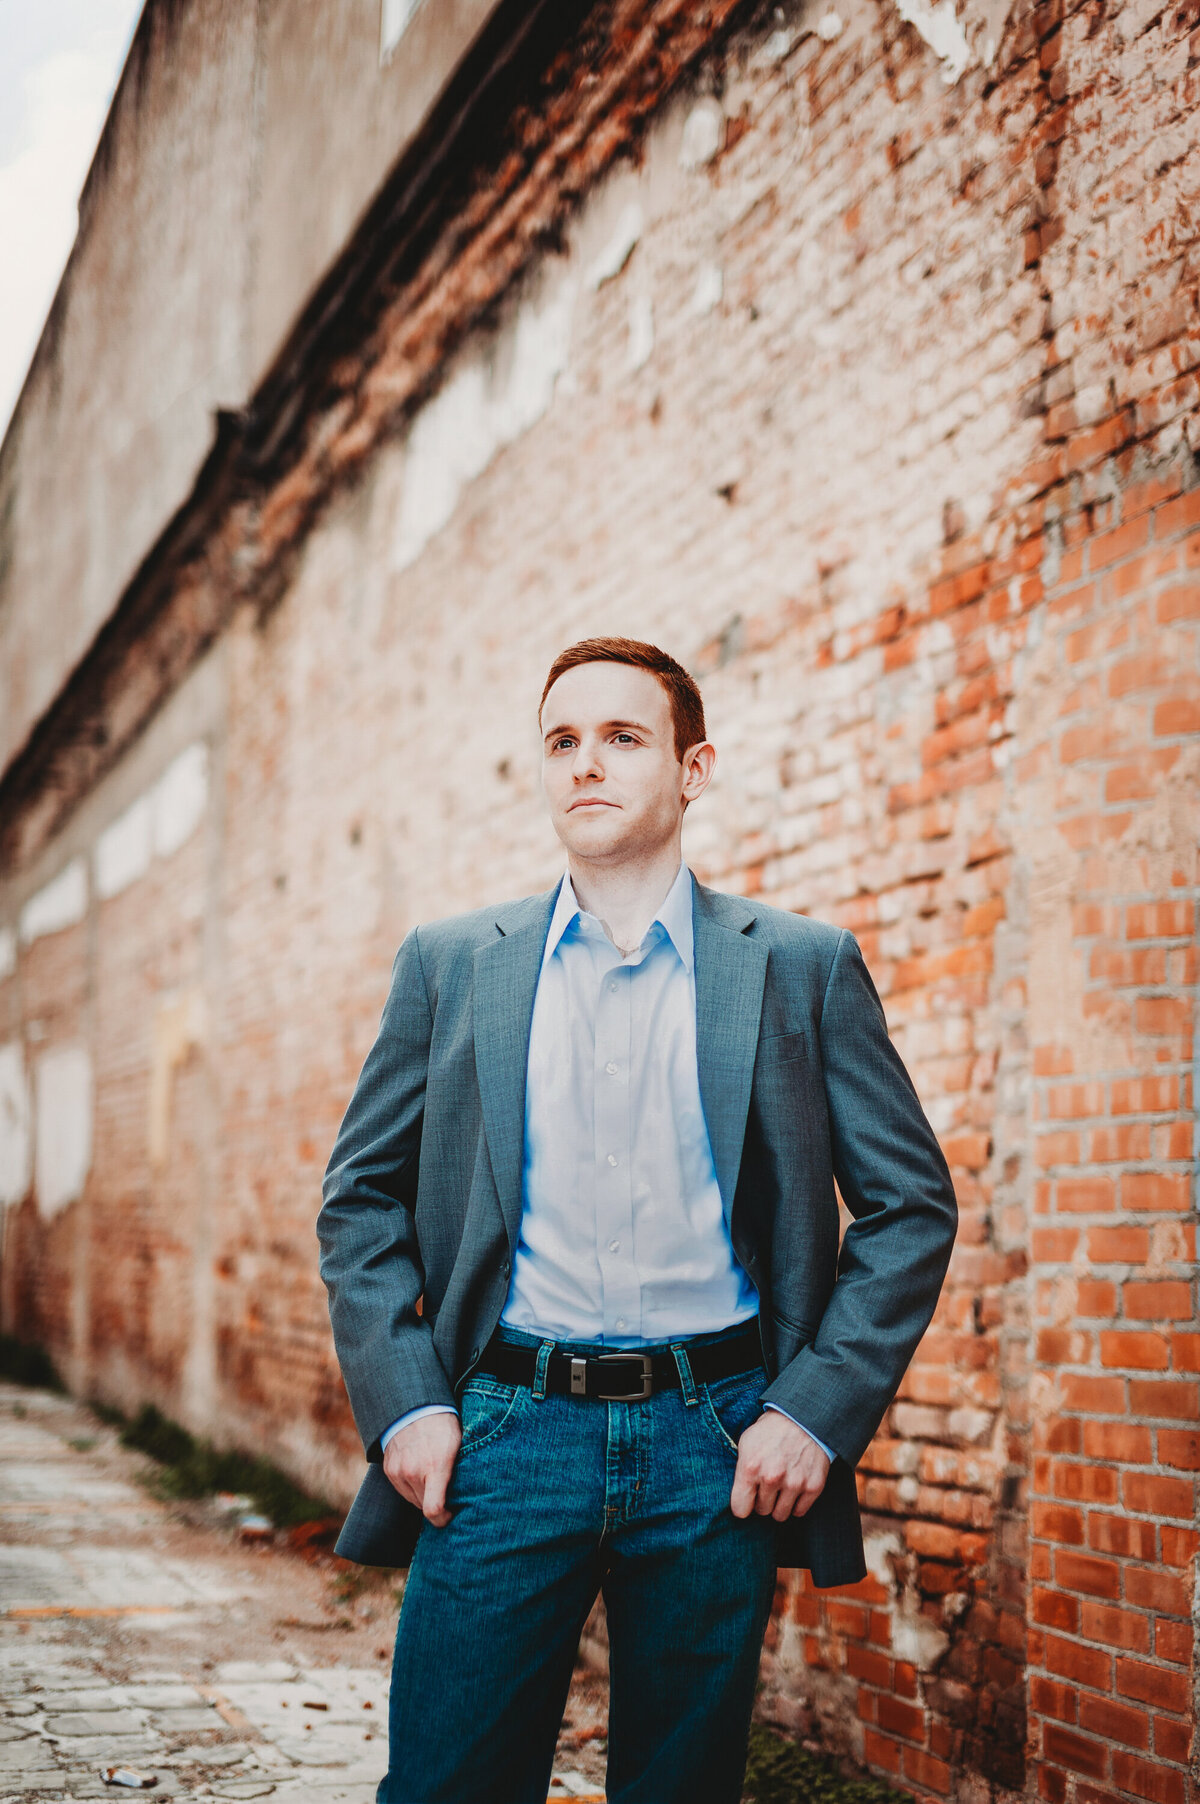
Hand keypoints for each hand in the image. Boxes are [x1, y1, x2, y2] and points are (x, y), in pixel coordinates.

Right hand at [382, 1412, 461, 1526]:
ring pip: (412, 1499)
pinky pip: (401, 1489)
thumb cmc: (443, 1425)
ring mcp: (398, 1471)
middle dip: (435, 1504)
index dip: (443, 1519)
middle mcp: (413, 1472)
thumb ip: (457, 1473)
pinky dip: (411, 1487)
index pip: (433, 1510)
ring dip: (422, 1496)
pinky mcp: (388, 1469)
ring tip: (433, 1480)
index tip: (450, 1515)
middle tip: (445, 1493)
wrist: (416, 1406)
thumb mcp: (459, 1446)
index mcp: (435, 1467)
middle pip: (423, 1507)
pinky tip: (420, 1473)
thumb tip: (464, 1496)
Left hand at [730, 1412, 830, 1521]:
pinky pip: (799, 1512)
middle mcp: (772, 1477)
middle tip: (767, 1484)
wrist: (802, 1418)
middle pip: (762, 1511)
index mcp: (751, 1467)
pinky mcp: (813, 1487)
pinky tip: (794, 1488)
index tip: (747, 1499)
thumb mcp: (746, 1443)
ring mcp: (794, 1483)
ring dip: (779, 1504)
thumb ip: (740, 1472)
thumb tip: (739, 1498)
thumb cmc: (770, 1431)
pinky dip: (796, 1504)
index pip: (740, 1510)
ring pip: (780, 1515)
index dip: (743, 1504)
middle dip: (763, 1500)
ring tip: (780, 1487)